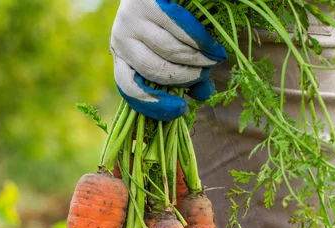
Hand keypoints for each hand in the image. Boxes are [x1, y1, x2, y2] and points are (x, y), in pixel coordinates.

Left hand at [110, 0, 226, 120]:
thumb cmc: (166, 22)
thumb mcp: (169, 52)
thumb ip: (184, 75)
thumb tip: (203, 95)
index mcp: (122, 58)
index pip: (130, 90)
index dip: (155, 104)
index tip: (181, 110)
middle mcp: (121, 40)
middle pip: (156, 72)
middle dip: (186, 77)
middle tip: (206, 74)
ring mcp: (131, 19)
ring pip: (170, 52)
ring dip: (197, 60)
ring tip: (213, 59)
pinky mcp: (148, 2)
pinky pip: (180, 29)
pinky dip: (200, 41)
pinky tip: (212, 47)